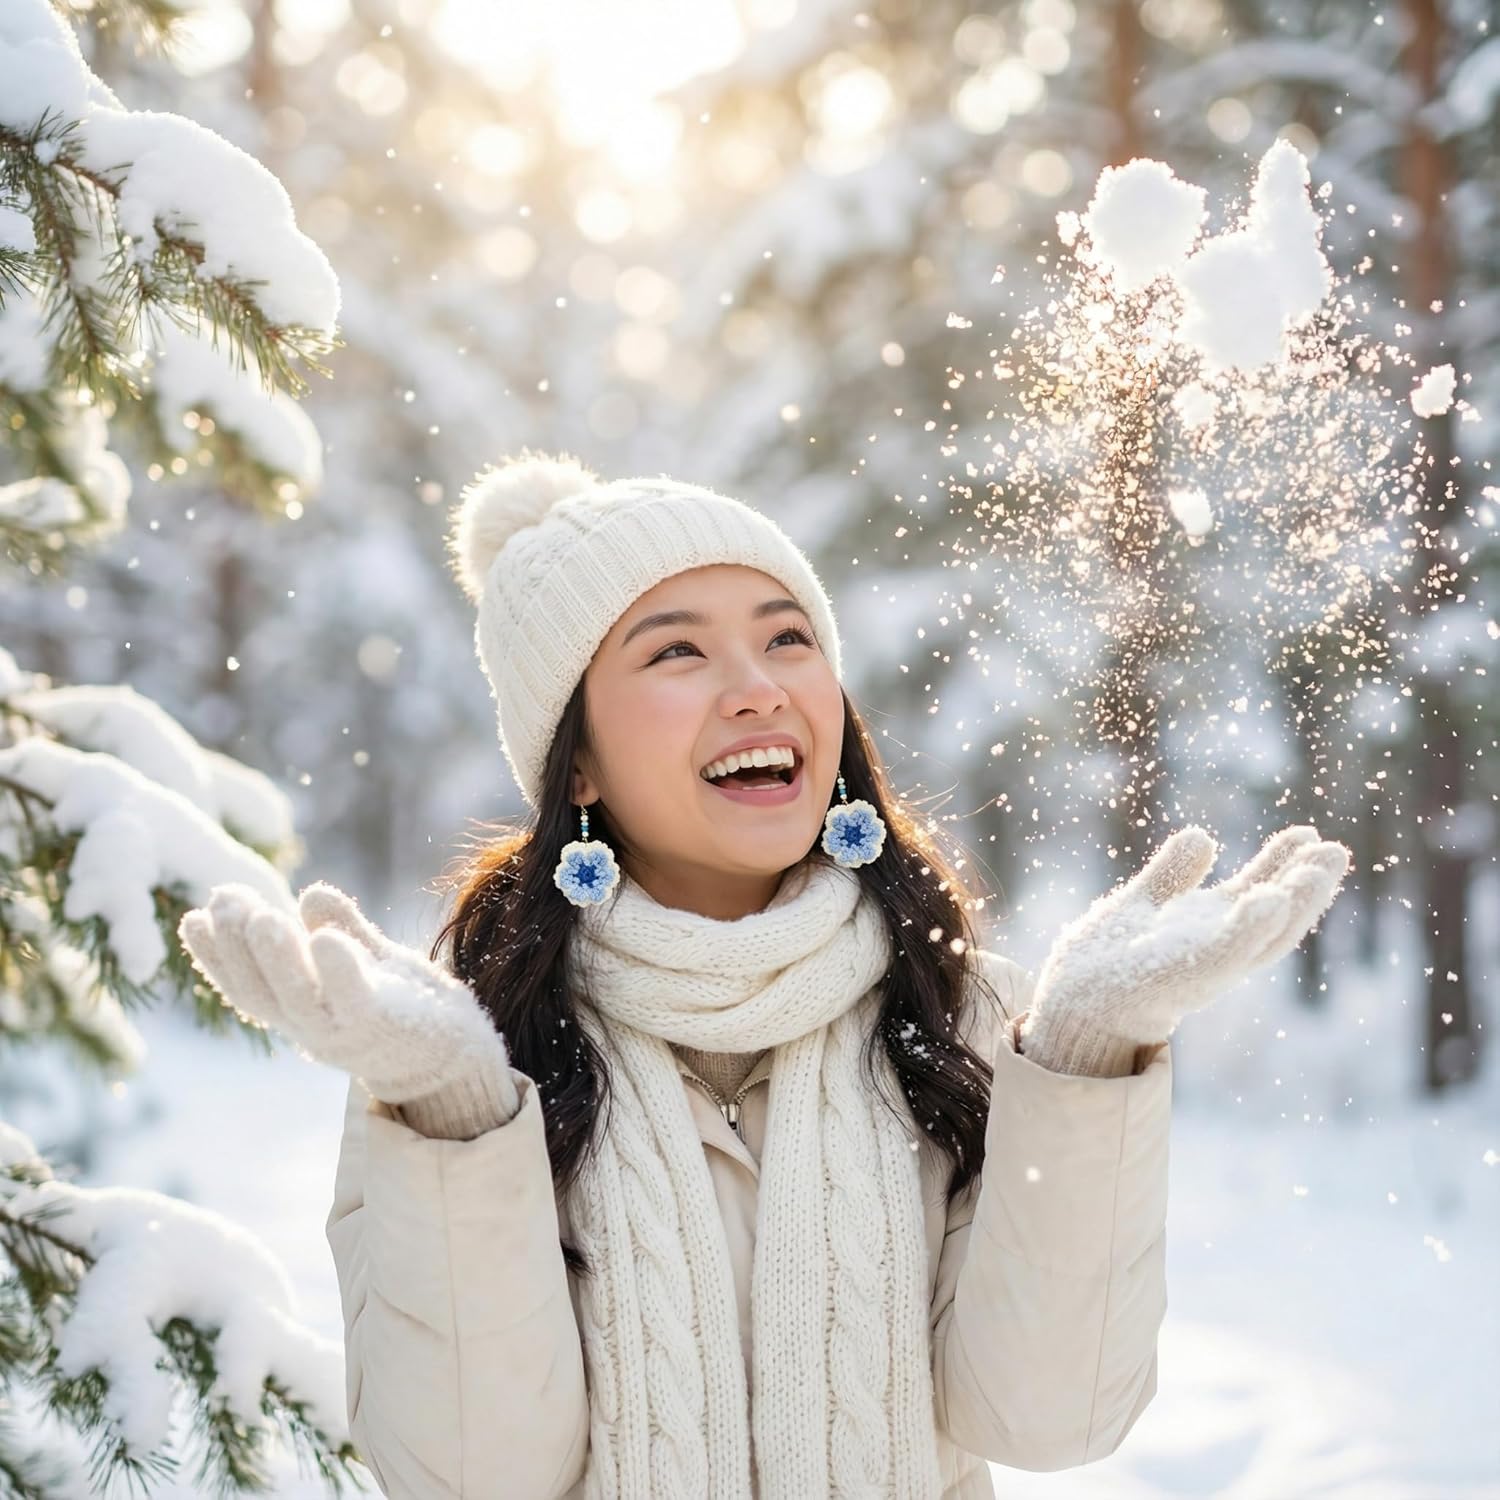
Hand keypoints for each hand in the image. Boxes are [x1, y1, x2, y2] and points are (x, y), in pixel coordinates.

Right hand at [178, 880, 517, 1113]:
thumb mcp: (369, 959)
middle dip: (236, 947)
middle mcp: (312, 1028)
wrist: (459, 1051)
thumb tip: (310, 894)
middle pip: (262, 992)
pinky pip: (355, 1002)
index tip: (193, 916)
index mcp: (301, 1010)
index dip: (216, 957)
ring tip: (263, 917)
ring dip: (277, 959)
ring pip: (299, 1000)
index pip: (248, 985)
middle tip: (221, 901)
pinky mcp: (383, 1026)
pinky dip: (339, 973)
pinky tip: (327, 940)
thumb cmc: (408, 1004)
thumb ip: (341, 928)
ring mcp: (345, 1031)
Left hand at [1019, 824, 1350, 1072]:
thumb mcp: (1142, 905)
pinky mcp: (1178, 980)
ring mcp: (1199, 968)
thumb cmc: (1103, 963)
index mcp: (1206, 931)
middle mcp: (1213, 951)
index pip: (1256, 895)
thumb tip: (1203, 836)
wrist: (1069, 1009)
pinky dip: (1246, 929)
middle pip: (1272, 918)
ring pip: (1258, 938)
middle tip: (1335, 850)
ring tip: (1316, 871)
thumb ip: (1172, 875)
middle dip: (1306, 886)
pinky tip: (1266, 899)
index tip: (1310, 833)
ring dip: (1291, 907)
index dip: (1284, 866)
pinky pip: (1221, 954)